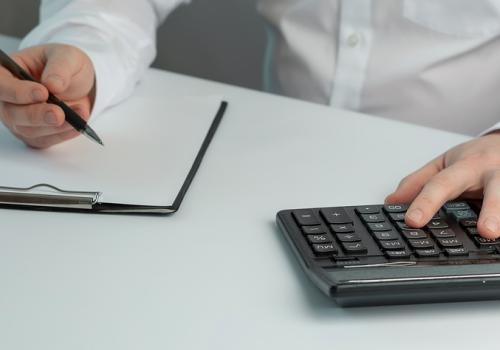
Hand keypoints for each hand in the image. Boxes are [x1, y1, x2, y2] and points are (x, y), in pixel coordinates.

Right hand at [0, 44, 94, 147]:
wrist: (79, 83)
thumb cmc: (65, 65)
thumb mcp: (67, 56)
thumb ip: (60, 67)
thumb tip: (52, 84)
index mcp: (7, 73)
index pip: (1, 85)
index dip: (17, 92)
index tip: (42, 92)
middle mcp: (7, 99)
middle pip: (12, 113)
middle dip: (37, 115)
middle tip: (59, 114)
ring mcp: (19, 119)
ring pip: (30, 130)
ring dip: (57, 126)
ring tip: (80, 113)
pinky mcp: (35, 135)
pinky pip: (46, 140)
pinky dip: (64, 134)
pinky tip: (79, 125)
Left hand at [385, 132, 499, 238]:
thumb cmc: (476, 157)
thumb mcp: (444, 164)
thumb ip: (418, 182)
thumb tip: (392, 202)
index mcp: (468, 166)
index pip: (442, 184)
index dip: (426, 202)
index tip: (413, 220)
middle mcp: (494, 172)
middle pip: (497, 190)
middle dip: (493, 209)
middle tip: (487, 231)